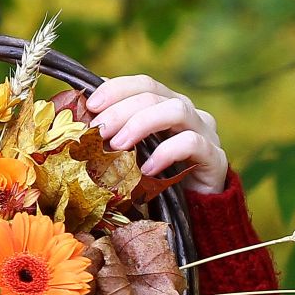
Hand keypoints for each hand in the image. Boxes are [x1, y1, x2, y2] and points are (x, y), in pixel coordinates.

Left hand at [84, 73, 230, 195]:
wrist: (196, 210)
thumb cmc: (156, 179)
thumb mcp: (131, 154)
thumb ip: (114, 134)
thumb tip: (80, 119)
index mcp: (165, 105)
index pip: (143, 84)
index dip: (116, 89)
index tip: (91, 105)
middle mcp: (186, 112)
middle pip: (154, 95)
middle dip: (121, 110)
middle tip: (99, 130)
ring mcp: (204, 131)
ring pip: (176, 110)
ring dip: (141, 124)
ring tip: (117, 145)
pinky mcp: (214, 156)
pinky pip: (192, 143)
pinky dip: (166, 152)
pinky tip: (147, 169)